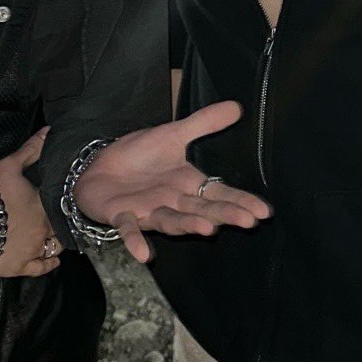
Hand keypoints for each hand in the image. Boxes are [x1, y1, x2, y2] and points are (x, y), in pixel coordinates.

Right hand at [0, 127, 61, 278]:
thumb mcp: (9, 165)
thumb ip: (31, 149)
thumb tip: (49, 131)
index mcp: (44, 205)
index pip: (62, 203)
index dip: (63, 201)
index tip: (65, 199)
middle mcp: (44, 229)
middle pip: (59, 227)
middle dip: (59, 222)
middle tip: (58, 218)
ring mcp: (33, 249)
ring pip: (53, 247)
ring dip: (56, 242)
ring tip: (55, 237)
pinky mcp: (20, 266)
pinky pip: (40, 268)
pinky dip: (49, 265)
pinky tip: (54, 262)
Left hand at [72, 101, 272, 264]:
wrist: (98, 169)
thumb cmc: (138, 157)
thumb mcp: (172, 135)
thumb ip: (203, 123)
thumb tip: (237, 106)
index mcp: (187, 184)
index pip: (220, 193)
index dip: (241, 201)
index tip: (263, 211)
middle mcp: (173, 202)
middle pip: (203, 209)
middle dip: (225, 215)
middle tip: (248, 221)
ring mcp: (148, 211)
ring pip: (172, 220)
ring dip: (189, 225)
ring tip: (209, 229)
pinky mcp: (122, 216)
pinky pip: (130, 230)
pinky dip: (136, 241)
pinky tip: (144, 254)